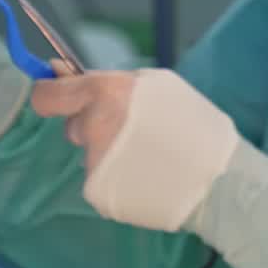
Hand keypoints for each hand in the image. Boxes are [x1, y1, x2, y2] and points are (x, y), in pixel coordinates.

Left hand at [31, 69, 237, 231]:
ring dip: (110, 152)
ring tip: (148, 156)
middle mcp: (94, 129)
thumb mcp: (157, 85)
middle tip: (133, 131)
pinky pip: (101, 179)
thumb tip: (58, 73)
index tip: (55, 98)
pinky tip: (146, 175)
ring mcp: (95, 165)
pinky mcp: (100, 194)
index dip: (50, 95)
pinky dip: (118, 177)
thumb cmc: (193, 124)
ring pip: (91, 153)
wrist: (218, 178)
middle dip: (93, 125)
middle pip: (73, 126)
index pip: (48, 95)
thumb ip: (106, 81)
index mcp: (105, 94)